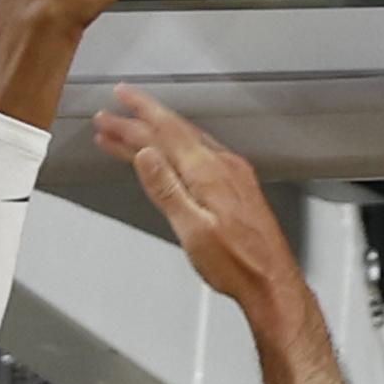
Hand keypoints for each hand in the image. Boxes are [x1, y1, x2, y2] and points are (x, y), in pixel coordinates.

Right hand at [92, 85, 302, 316]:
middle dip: (139, 120)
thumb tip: (145, 156)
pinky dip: (174, 149)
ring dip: (154, 134)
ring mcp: (232, 173)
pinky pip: (199, 154)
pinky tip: (167, 153)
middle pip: (173, 132)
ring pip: (185, 142)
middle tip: (112, 114)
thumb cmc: (237, 263)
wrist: (271, 280)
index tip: (117, 103)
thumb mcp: (192, 230)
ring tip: (128, 133)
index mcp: (209, 172)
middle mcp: (222, 166)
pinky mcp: (237, 185)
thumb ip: (166, 188)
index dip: (137, 114)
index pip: (166, 131)